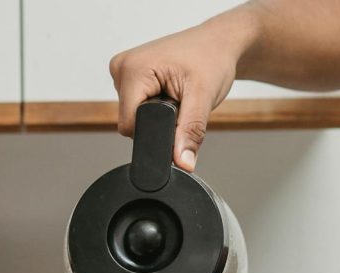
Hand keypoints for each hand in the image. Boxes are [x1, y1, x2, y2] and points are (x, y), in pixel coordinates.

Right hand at [110, 9, 255, 170]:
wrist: (218, 43)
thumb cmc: (212, 59)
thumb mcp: (203, 98)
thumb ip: (190, 132)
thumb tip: (182, 163)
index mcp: (133, 69)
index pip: (129, 125)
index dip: (155, 133)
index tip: (177, 119)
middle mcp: (121, 67)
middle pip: (130, 121)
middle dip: (157, 122)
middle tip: (180, 101)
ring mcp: (122, 69)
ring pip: (133, 114)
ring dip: (156, 113)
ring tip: (176, 93)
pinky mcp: (129, 74)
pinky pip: (136, 104)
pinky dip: (153, 104)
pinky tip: (168, 90)